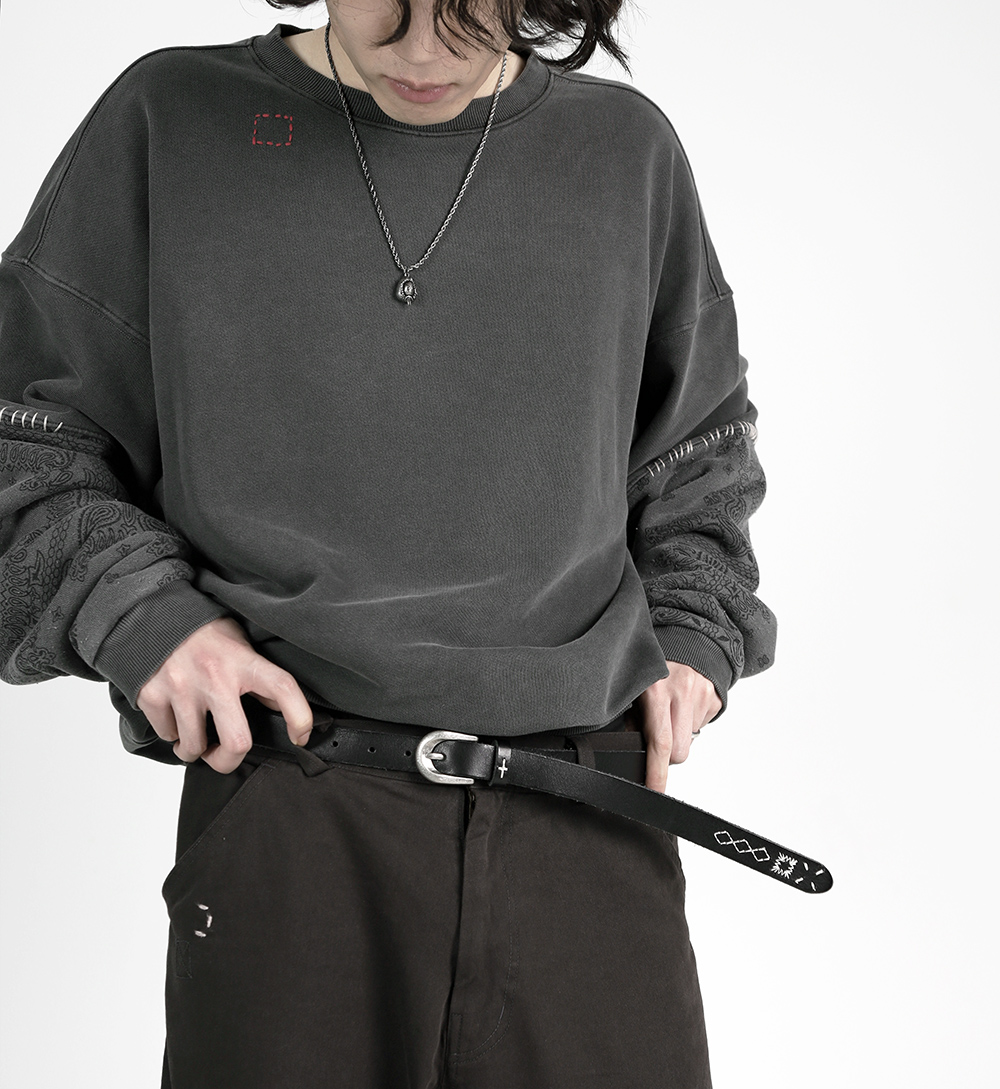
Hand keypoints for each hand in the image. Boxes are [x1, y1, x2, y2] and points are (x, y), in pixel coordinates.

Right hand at [137, 616, 312, 772]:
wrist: (157, 613)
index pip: (283, 688)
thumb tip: (278, 710)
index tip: (300, 737)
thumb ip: (259, 677)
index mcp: (243, 661)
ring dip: (194, 749)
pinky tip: (176, 716)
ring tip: (196, 735)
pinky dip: (171, 733)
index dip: (300, 717)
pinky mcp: (152, 694)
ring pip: (194, 747)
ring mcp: (182, 687)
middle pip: (236, 742)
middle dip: (229, 760)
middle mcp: (215, 676)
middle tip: (224, 754)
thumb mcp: (241, 646)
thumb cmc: (204, 633)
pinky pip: (165, 734)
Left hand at [633, 661, 721, 791]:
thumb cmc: (656, 664)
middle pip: (679, 751)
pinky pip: (701, 725)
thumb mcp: (637, 685)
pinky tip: (683, 703)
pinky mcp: (715, 697)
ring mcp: (701, 694)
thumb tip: (633, 746)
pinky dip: (690, 721)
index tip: (654, 791)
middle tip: (658, 736)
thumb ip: (634, 715)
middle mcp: (682, 692)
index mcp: (656, 690)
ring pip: (690, 741)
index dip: (656, 773)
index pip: (659, 743)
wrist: (689, 635)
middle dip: (668, 754)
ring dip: (679, 734)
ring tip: (671, 710)